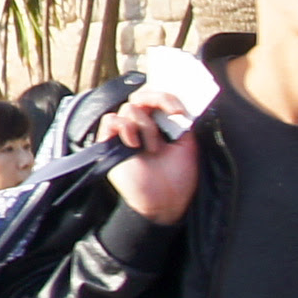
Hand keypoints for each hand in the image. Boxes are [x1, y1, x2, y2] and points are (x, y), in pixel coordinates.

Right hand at [100, 98, 202, 224]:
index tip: (179, 111)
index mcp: (158, 124)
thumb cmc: (178, 177)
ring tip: (153, 149)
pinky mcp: (109, 144)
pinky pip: (110, 121)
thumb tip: (175, 102)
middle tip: (170, 113)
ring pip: (129, 108)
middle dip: (156, 99)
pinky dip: (124, 127)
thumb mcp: (188, 144)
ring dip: (146, 127)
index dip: (166, 97)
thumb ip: (181, 121)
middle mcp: (140, 126)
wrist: (166, 201)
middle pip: (139, 96)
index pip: (154, 97)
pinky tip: (133, 144)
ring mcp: (124, 135)